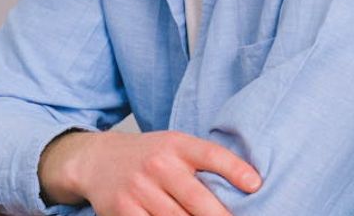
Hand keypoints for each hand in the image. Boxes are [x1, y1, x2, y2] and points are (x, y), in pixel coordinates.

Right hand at [38, 130, 261, 215]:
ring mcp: (139, 188)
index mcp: (177, 145)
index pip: (211, 155)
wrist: (97, 159)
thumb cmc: (148, 155)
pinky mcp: (123, 209)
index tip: (256, 186)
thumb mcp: (175, 146)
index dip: (236, 170)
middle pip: (197, 198)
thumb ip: (202, 162)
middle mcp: (158, 165)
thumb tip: (245, 185)